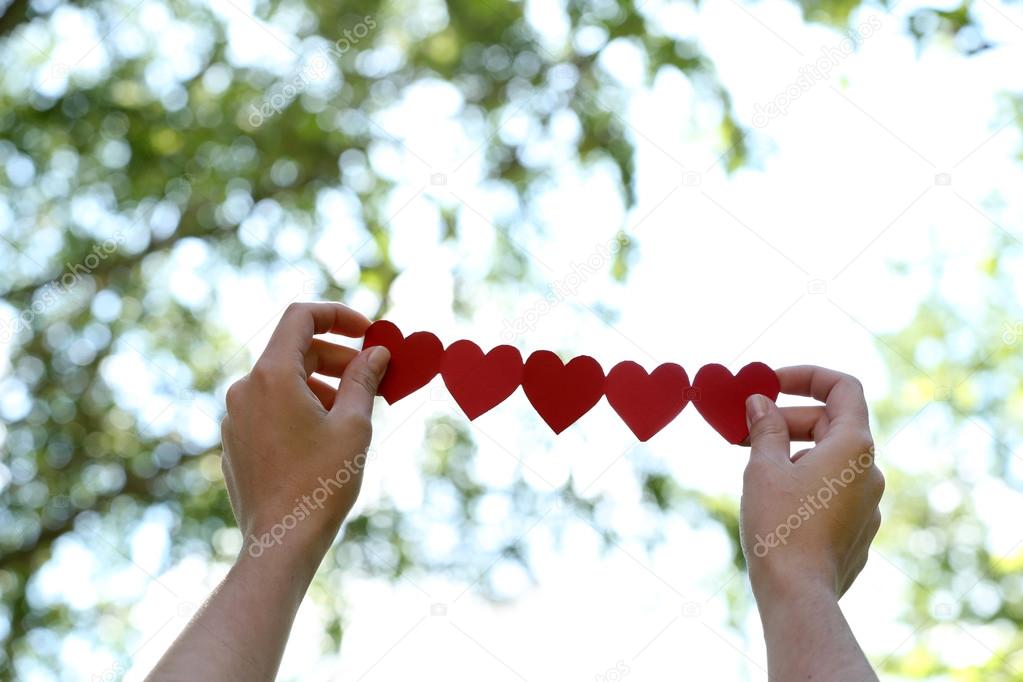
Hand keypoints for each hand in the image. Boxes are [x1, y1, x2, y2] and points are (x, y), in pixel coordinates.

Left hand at [220, 302, 389, 573]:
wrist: (280, 542)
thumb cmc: (321, 484)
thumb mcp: (353, 425)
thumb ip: (364, 380)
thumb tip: (376, 353)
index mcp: (272, 376)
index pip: (301, 317)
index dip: (339, 315)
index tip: (368, 333)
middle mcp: (245, 389)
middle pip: (294, 350)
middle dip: (337, 357)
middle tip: (373, 377)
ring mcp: (235, 417)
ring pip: (282, 381)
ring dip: (321, 385)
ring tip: (352, 415)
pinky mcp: (235, 442)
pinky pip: (269, 408)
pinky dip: (300, 408)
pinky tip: (325, 439)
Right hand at [739, 365, 883, 600]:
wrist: (798, 595)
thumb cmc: (780, 526)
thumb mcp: (763, 467)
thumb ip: (765, 428)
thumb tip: (760, 403)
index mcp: (853, 447)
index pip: (843, 388)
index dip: (807, 376)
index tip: (770, 384)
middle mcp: (869, 472)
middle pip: (831, 424)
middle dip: (786, 420)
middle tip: (745, 430)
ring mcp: (868, 504)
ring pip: (829, 460)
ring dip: (792, 453)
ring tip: (754, 469)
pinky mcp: (857, 531)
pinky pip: (831, 491)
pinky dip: (803, 482)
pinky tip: (773, 502)